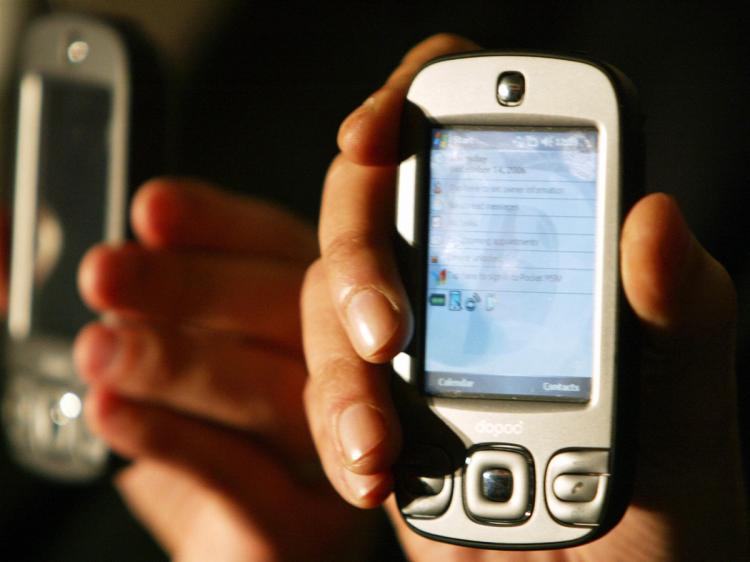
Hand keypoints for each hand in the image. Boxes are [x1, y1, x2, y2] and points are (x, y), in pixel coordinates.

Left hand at [75, 179, 374, 560]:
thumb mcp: (151, 366)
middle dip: (196, 286)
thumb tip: (9, 249)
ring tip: (97, 352)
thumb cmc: (197, 448)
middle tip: (105, 272)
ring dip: (180, 364)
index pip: (281, 250)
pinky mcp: (310, 525)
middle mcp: (341, 373)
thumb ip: (103, 310)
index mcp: (310, 315)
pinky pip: (245, 477)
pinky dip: (175, 441)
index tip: (153, 209)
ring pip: (273, 391)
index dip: (221, 224)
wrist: (231, 553)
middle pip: (290, 308)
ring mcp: (336, 451)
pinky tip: (112, 415)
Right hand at [300, 34, 747, 559]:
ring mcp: (413, 341)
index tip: (374, 135)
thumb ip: (682, 318)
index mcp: (545, 244)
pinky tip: (372, 470)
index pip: (463, 130)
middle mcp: (465, 276)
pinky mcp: (376, 404)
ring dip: (340, 369)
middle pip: (369, 206)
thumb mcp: (688, 411)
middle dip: (357, 257)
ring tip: (383, 445)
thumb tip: (656, 221)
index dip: (409, 102)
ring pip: (328, 301)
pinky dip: (334, 424)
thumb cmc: (665, 512)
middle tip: (384, 334)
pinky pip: (322, 384)